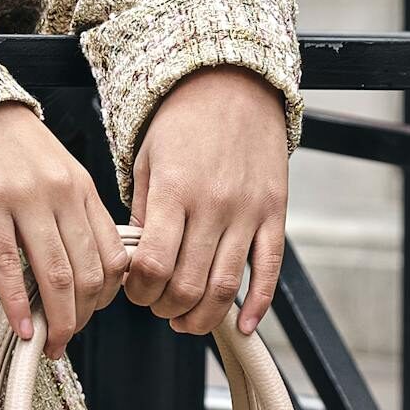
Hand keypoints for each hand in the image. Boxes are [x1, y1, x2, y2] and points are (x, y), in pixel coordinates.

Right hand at [0, 101, 125, 360]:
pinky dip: (17, 304)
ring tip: (48, 344)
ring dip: (56, 320)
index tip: (89, 316)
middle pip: (87, 273)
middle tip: (65, 341)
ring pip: (55, 275)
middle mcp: (61, 193)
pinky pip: (8, 265)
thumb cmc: (11, 149)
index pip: (114, 256)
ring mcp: (25, 199)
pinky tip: (21, 327)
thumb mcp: (57, 174)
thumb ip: (75, 216)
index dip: (107, 298)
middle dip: (80, 318)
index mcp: (83, 189)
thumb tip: (87, 274)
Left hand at [122, 67, 289, 336]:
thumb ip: (144, 214)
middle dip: (165, 308)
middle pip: (188, 285)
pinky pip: (269, 270)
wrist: (233, 84)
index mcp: (175, 191)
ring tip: (185, 320)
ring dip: (201, 317)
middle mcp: (214, 205)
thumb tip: (140, 266)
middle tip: (158, 306)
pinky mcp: (274, 213)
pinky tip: (244, 325)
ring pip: (225, 287)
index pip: (152, 265)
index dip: (138, 291)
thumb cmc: (182, 123)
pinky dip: (257, 305)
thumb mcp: (147, 161)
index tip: (134, 291)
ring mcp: (248, 211)